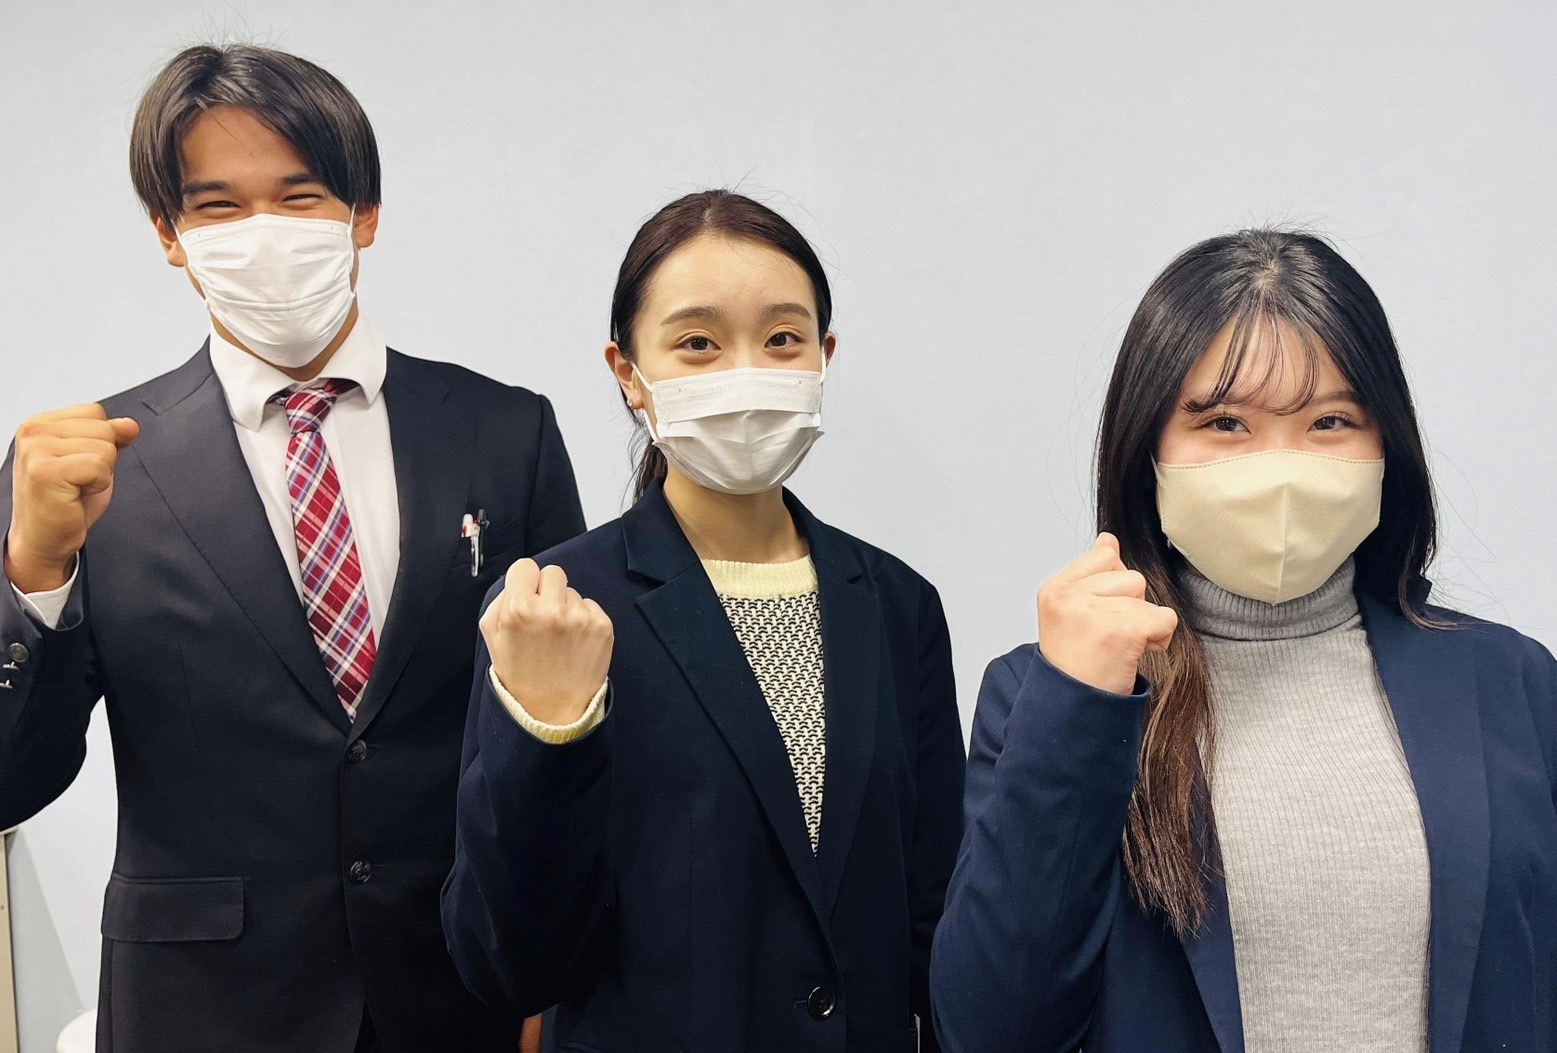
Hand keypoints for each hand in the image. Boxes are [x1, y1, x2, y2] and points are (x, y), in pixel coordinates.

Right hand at [6, 404, 139, 592]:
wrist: (45, 539)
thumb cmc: (64, 502)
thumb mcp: (93, 461)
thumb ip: (111, 438)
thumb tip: (130, 425)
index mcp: (40, 424)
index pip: (95, 411)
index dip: (101, 440)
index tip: (79, 463)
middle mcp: (33, 432)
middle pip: (103, 428)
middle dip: (102, 458)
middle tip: (78, 480)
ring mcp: (36, 451)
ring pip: (104, 447)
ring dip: (100, 473)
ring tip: (75, 488)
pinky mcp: (46, 472)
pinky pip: (99, 465)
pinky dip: (98, 483)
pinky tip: (76, 495)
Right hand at [481, 559, 613, 725]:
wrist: (552, 711)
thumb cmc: (519, 674)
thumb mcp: (492, 636)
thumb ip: (501, 600)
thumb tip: (519, 579)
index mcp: (518, 608)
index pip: (525, 566)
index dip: (525, 582)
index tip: (527, 597)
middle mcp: (551, 608)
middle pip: (553, 572)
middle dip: (548, 590)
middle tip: (544, 617)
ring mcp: (579, 617)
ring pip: (573, 591)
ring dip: (566, 607)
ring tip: (559, 637)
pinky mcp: (602, 625)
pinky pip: (591, 605)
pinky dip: (584, 620)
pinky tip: (575, 642)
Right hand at [1037, 533, 1177, 694]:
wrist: (1071, 711)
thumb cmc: (1077, 666)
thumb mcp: (1073, 614)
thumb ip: (1092, 575)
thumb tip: (1108, 539)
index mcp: (1054, 589)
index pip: (1104, 556)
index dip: (1113, 590)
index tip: (1096, 622)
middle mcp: (1068, 596)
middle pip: (1129, 576)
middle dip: (1130, 607)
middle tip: (1107, 640)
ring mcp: (1091, 612)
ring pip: (1144, 596)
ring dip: (1143, 624)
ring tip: (1118, 648)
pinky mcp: (1119, 630)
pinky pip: (1163, 617)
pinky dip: (1159, 638)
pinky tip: (1134, 655)